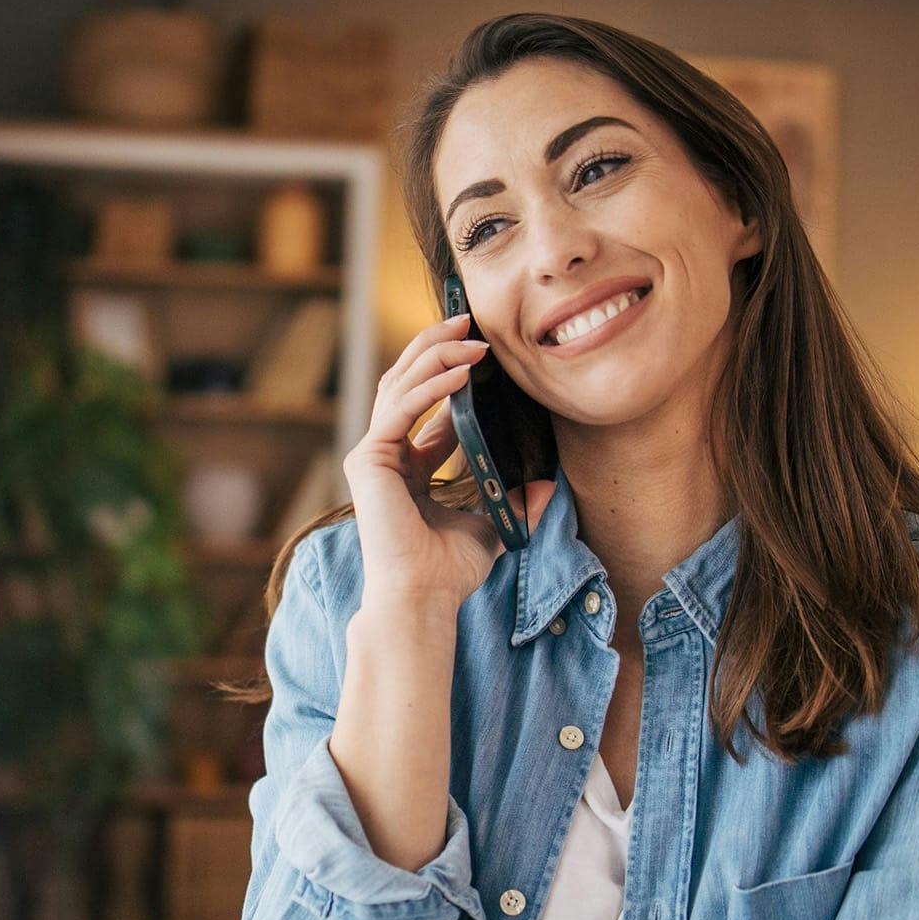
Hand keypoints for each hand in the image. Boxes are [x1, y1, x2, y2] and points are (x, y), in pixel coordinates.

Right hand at [343, 311, 555, 607]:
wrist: (423, 598)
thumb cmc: (450, 570)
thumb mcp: (494, 525)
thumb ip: (517, 502)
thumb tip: (550, 483)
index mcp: (410, 466)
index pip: (428, 404)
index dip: (454, 374)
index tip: (486, 352)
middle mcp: (386, 454)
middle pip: (407, 381)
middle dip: (438, 347)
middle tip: (472, 322)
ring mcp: (373, 454)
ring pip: (400, 385)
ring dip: (437, 356)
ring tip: (472, 337)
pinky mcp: (368, 459)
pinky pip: (401, 408)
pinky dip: (431, 387)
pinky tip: (462, 374)